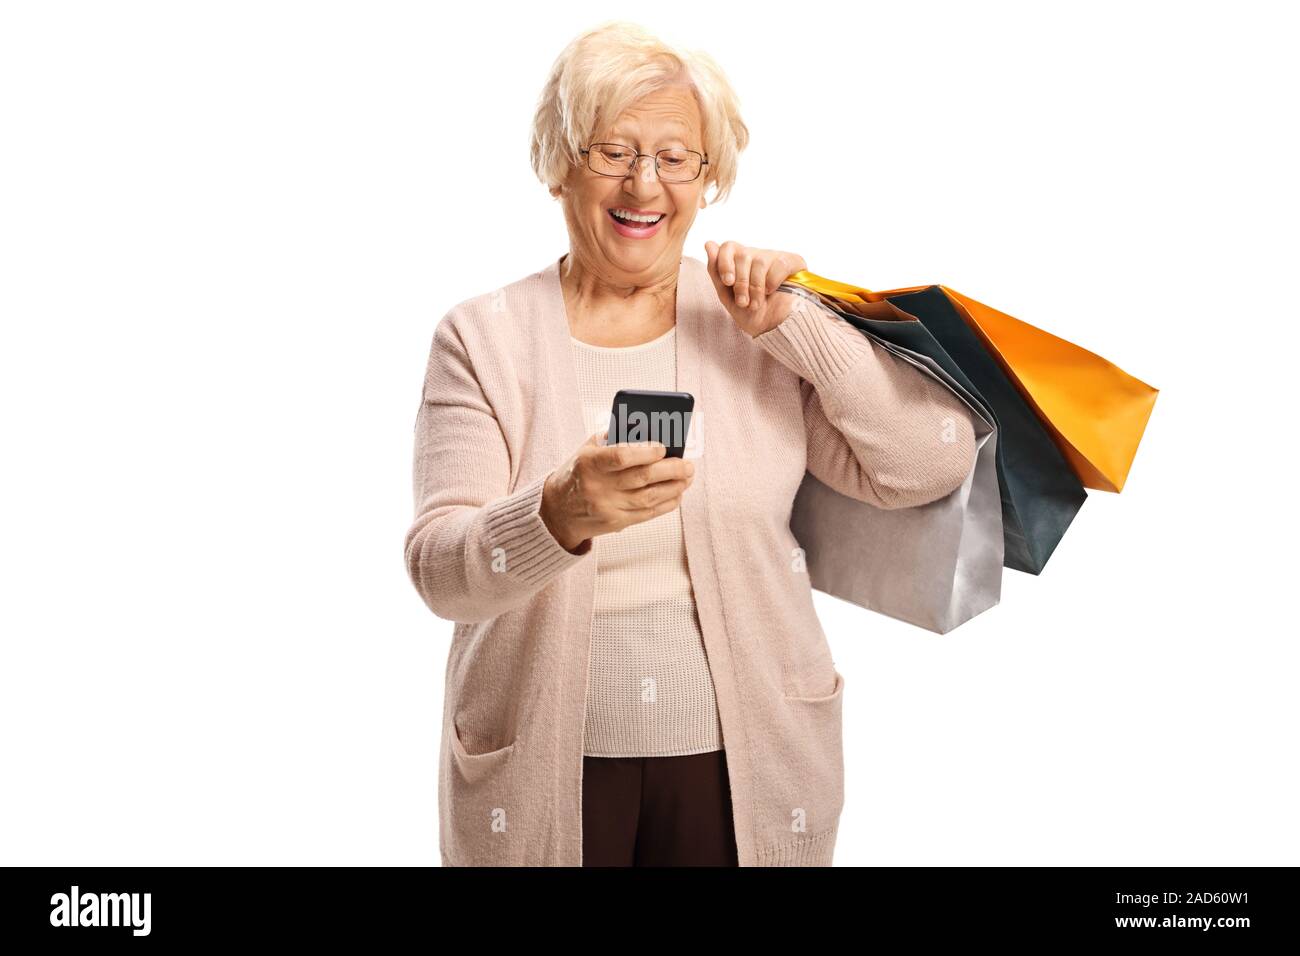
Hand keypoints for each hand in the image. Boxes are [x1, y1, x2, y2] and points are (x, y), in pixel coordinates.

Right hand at [540, 428, 695, 552]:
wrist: (557, 510)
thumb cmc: (578, 473)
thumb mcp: (586, 450)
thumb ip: (614, 439)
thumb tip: (649, 431)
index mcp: (589, 463)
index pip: (621, 457)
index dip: (646, 452)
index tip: (663, 447)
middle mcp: (598, 487)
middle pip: (642, 478)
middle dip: (671, 469)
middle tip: (688, 463)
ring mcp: (608, 507)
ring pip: (650, 497)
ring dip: (675, 486)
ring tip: (687, 476)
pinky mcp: (617, 523)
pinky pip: (648, 514)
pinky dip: (667, 503)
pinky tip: (677, 493)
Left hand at [704, 240, 807, 337]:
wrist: (775, 329)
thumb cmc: (752, 315)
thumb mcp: (727, 296)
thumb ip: (716, 271)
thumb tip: (709, 244)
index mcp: (739, 263)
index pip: (728, 247)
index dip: (725, 262)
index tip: (727, 282)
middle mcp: (756, 256)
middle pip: (742, 255)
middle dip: (741, 283)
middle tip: (743, 302)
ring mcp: (774, 258)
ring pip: (760, 261)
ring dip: (755, 288)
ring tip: (756, 304)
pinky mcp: (793, 262)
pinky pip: (779, 264)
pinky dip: (773, 282)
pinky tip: (774, 292)